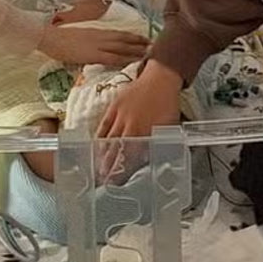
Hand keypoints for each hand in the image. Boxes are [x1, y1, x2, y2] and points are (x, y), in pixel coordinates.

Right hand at [38, 25, 149, 66]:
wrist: (50, 37)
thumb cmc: (60, 38)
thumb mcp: (80, 36)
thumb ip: (91, 41)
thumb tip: (98, 46)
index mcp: (98, 32)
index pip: (120, 34)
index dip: (134, 36)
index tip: (146, 38)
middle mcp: (101, 37)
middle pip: (125, 39)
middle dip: (140, 43)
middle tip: (155, 46)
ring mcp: (98, 45)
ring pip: (122, 48)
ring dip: (136, 51)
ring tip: (149, 54)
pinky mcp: (93, 55)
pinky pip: (112, 58)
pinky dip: (124, 60)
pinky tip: (132, 62)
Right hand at [96, 61, 182, 181]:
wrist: (160, 79)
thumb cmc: (167, 104)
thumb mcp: (167, 127)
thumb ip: (156, 142)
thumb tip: (147, 158)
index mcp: (145, 132)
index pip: (130, 156)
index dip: (122, 170)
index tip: (116, 182)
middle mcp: (130, 126)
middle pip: (116, 150)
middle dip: (109, 167)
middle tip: (103, 180)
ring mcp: (120, 116)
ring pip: (108, 139)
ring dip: (102, 155)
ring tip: (97, 168)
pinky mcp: (114, 107)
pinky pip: (104, 125)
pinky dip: (99, 137)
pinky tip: (96, 146)